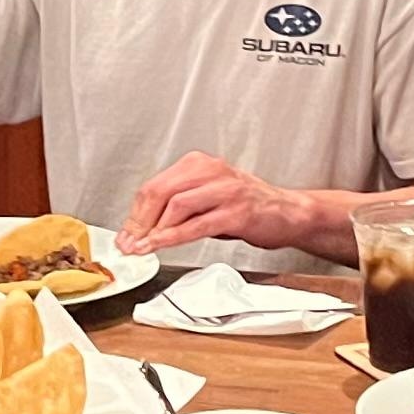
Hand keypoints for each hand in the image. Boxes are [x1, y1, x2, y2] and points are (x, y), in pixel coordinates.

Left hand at [120, 152, 316, 257]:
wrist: (289, 212)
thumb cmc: (248, 207)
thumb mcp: (209, 198)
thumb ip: (179, 208)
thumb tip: (144, 230)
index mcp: (199, 164)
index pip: (155, 185)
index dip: (135, 213)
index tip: (125, 234)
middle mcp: (211, 171)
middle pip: (160, 192)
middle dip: (139, 221)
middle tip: (128, 243)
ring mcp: (225, 190)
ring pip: (176, 205)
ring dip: (153, 230)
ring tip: (141, 248)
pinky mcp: (236, 211)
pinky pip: (197, 224)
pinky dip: (174, 236)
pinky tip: (161, 245)